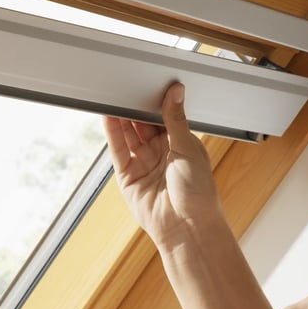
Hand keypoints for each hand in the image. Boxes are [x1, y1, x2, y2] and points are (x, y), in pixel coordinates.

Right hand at [103, 83, 222, 248]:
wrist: (187, 226)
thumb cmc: (198, 192)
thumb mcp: (188, 148)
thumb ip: (176, 119)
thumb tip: (176, 92)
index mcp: (180, 144)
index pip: (164, 116)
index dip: (156, 101)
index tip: (149, 82)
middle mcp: (160, 153)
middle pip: (143, 124)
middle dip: (135, 106)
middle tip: (127, 84)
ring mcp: (143, 164)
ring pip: (128, 134)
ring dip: (121, 116)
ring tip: (113, 95)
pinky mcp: (128, 177)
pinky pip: (118, 150)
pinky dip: (112, 132)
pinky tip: (109, 115)